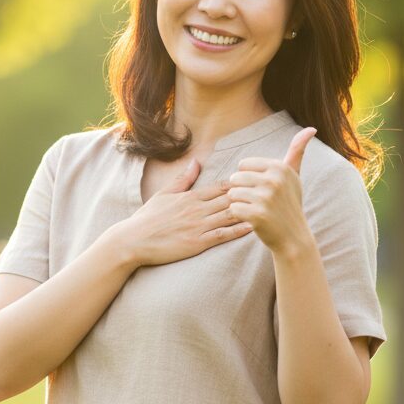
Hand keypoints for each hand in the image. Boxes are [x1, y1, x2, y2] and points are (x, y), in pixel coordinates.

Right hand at [118, 157, 254, 268]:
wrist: (134, 240)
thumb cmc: (148, 218)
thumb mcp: (164, 193)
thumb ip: (183, 178)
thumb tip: (196, 160)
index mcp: (190, 197)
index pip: (220, 187)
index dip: (239, 183)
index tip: (255, 180)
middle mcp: (196, 209)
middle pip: (229, 199)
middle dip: (249, 195)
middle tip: (269, 191)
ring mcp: (198, 226)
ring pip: (229, 215)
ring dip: (248, 211)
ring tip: (266, 208)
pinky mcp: (196, 243)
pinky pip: (222, 235)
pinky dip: (237, 231)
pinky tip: (252, 227)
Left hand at [226, 127, 318, 254]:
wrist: (293, 237)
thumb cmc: (289, 204)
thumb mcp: (294, 176)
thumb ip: (297, 151)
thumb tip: (311, 128)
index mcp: (280, 167)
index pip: (243, 165)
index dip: (248, 179)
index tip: (263, 189)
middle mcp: (274, 180)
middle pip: (235, 178)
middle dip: (241, 191)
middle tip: (258, 202)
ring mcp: (266, 198)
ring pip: (232, 193)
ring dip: (240, 203)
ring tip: (256, 210)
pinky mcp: (257, 214)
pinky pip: (232, 208)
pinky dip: (238, 215)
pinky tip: (252, 219)